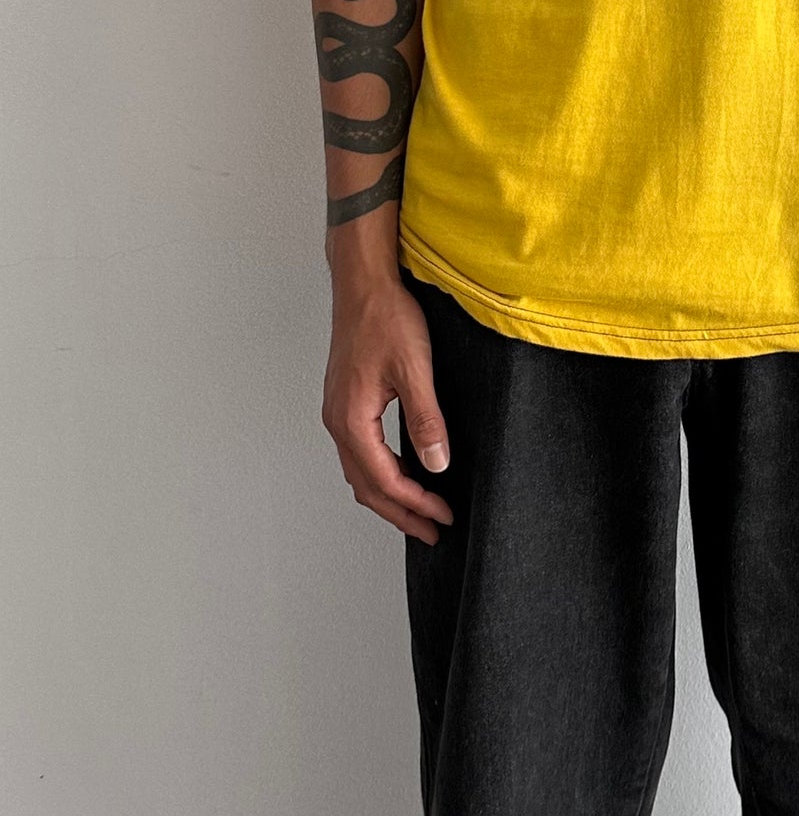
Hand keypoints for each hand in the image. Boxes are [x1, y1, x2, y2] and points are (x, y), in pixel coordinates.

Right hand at [321, 269, 454, 543]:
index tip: (443, 516)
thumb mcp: (415, 369)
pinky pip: (361, 451)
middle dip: (401, 513)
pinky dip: (382, 472)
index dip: (416, 503)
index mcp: (352, 420)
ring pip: (361, 472)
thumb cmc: (385, 317)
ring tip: (422, 510)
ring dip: (390, 496)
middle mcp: (338, 421)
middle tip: (433, 531)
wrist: (363, 284)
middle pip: (366, 486)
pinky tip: (406, 471)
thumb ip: (426, 420)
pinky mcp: (347, 401)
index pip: (385, 480)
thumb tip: (436, 464)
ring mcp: (339, 412)